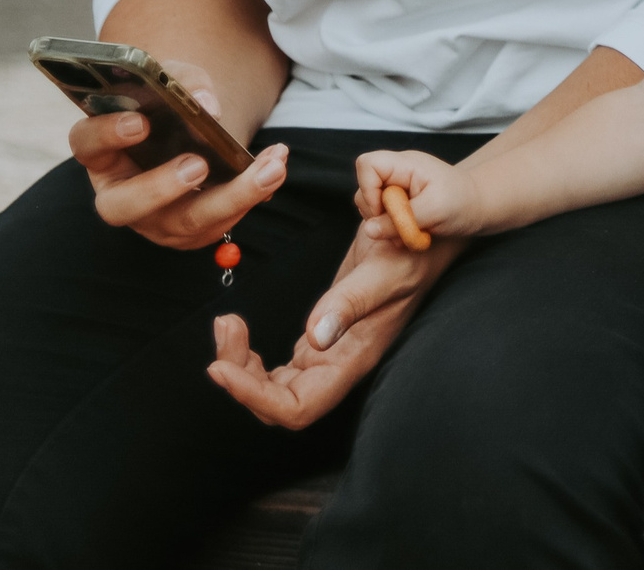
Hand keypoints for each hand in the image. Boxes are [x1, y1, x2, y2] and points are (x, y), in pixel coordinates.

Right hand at [71, 60, 288, 249]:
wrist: (190, 132)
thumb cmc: (170, 105)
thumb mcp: (175, 81)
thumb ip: (185, 83)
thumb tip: (207, 106)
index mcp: (102, 151)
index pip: (86, 145)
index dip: (107, 135)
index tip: (140, 122)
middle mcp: (120, 193)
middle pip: (123, 206)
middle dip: (161, 188)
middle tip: (197, 165)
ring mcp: (153, 219)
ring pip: (185, 223)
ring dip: (233, 196)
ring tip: (269, 167)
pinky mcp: (191, 231)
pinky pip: (221, 222)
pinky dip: (254, 192)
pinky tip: (276, 164)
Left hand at [206, 219, 462, 428]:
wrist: (422, 236)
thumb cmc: (412, 254)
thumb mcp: (384, 271)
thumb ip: (350, 303)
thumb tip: (316, 338)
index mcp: (353, 359)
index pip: (297, 407)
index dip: (254, 398)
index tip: (221, 367)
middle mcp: (338, 364)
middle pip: (276, 403)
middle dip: (240, 378)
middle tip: (226, 330)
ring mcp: (328, 354)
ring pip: (271, 387)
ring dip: (240, 365)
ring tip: (227, 325)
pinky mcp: (320, 337)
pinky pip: (276, 368)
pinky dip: (248, 355)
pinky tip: (241, 330)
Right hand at [355, 149, 487, 240]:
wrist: (479, 208)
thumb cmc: (463, 203)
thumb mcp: (435, 212)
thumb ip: (400, 221)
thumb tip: (368, 230)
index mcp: (406, 164)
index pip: (367, 164)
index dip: (367, 189)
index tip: (383, 210)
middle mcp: (398, 172)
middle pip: (364, 188)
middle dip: (376, 213)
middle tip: (400, 226)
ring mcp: (397, 187)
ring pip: (369, 206)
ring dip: (385, 225)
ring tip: (410, 232)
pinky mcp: (399, 202)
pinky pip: (380, 217)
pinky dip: (391, 230)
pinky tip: (410, 233)